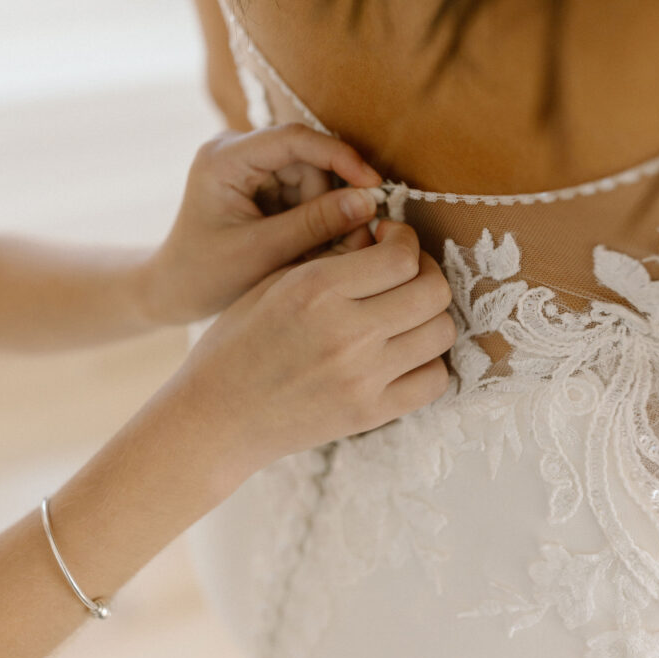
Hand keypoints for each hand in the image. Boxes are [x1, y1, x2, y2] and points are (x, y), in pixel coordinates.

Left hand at [140, 123, 383, 325]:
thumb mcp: (262, 253)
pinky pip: (303, 191)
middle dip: (327, 201)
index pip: (294, 138)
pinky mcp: (259, 181)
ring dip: (319, 214)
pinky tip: (298, 247)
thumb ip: (315, 225)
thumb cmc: (205, 275)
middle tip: (337, 244)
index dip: (340, 157)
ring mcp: (248, 164)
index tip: (374, 186)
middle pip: (307, 160)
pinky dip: (310, 219)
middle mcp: (236, 150)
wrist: (172, 290)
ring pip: (311, 178)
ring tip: (305, 254)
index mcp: (224, 158)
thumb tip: (369, 202)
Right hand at [170, 220, 456, 496]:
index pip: (401, 255)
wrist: (216, 418)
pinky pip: (435, 380)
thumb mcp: (272, 283)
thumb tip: (381, 238)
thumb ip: (331, 257)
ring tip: (406, 314)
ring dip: (431, 315)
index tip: (391, 242)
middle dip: (426, 272)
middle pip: (433, 290)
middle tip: (406, 274)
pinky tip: (405, 353)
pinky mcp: (371, 413)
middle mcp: (346, 332)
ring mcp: (363, 377)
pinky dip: (429, 362)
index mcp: (316, 289)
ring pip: (441, 331)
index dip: (405, 240)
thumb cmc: (237, 344)